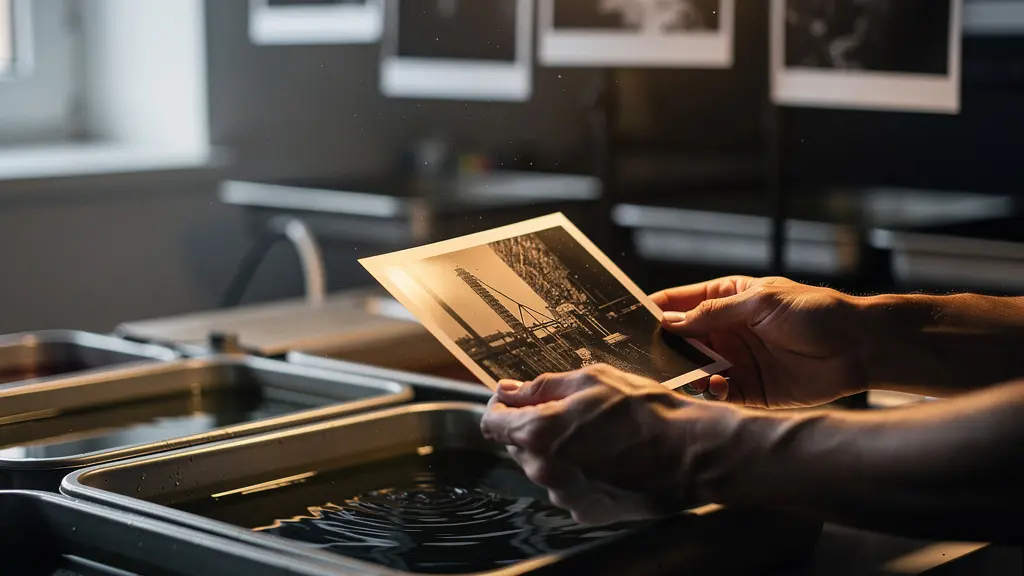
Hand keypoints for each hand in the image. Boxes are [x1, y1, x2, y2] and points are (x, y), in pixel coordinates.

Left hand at [480, 364, 730, 525]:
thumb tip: (509, 390)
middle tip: (571, 410)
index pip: (491, 421)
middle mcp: (545, 471)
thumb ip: (541, 387)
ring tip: (597, 434)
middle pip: (517, 445)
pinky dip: (578, 473)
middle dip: (533, 426)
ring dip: (557, 451)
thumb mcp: (591, 379)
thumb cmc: (645, 411)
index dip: (501, 405)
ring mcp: (566, 496)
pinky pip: (568, 488)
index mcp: (538, 433)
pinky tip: (607, 458)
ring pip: (543, 468)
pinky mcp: (588, 512)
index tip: (515, 397)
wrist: (690, 452)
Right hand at [651, 276, 865, 408]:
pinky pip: (715, 394)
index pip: (677, 304)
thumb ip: (713, 314)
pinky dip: (707, 393)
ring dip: (682, 374)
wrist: (859, 348)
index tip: (625, 322)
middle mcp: (723, 332)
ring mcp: (733, 361)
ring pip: (692, 370)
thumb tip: (669, 321)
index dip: (652, 311)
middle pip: (678, 341)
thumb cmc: (816, 312)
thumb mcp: (760, 302)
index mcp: (724, 300)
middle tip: (641, 359)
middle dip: (659, 349)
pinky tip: (713, 387)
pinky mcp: (746, 390)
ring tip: (680, 375)